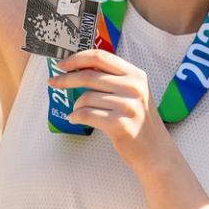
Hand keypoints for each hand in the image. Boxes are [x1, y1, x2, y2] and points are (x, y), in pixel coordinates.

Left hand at [47, 49, 173, 170]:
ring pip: (86, 97)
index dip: (77, 58)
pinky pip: (87, 115)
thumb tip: (78, 68)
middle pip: (89, 76)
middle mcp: (134, 87)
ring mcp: (128, 106)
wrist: (155, 151)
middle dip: (66, 79)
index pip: (101, 57)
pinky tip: (75, 119)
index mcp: (136, 75)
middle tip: (53, 82)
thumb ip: (112, 79)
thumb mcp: (133, 93)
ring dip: (76, 106)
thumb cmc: (139, 121)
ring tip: (77, 112)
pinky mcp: (120, 124)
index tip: (62, 63)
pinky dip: (76, 117)